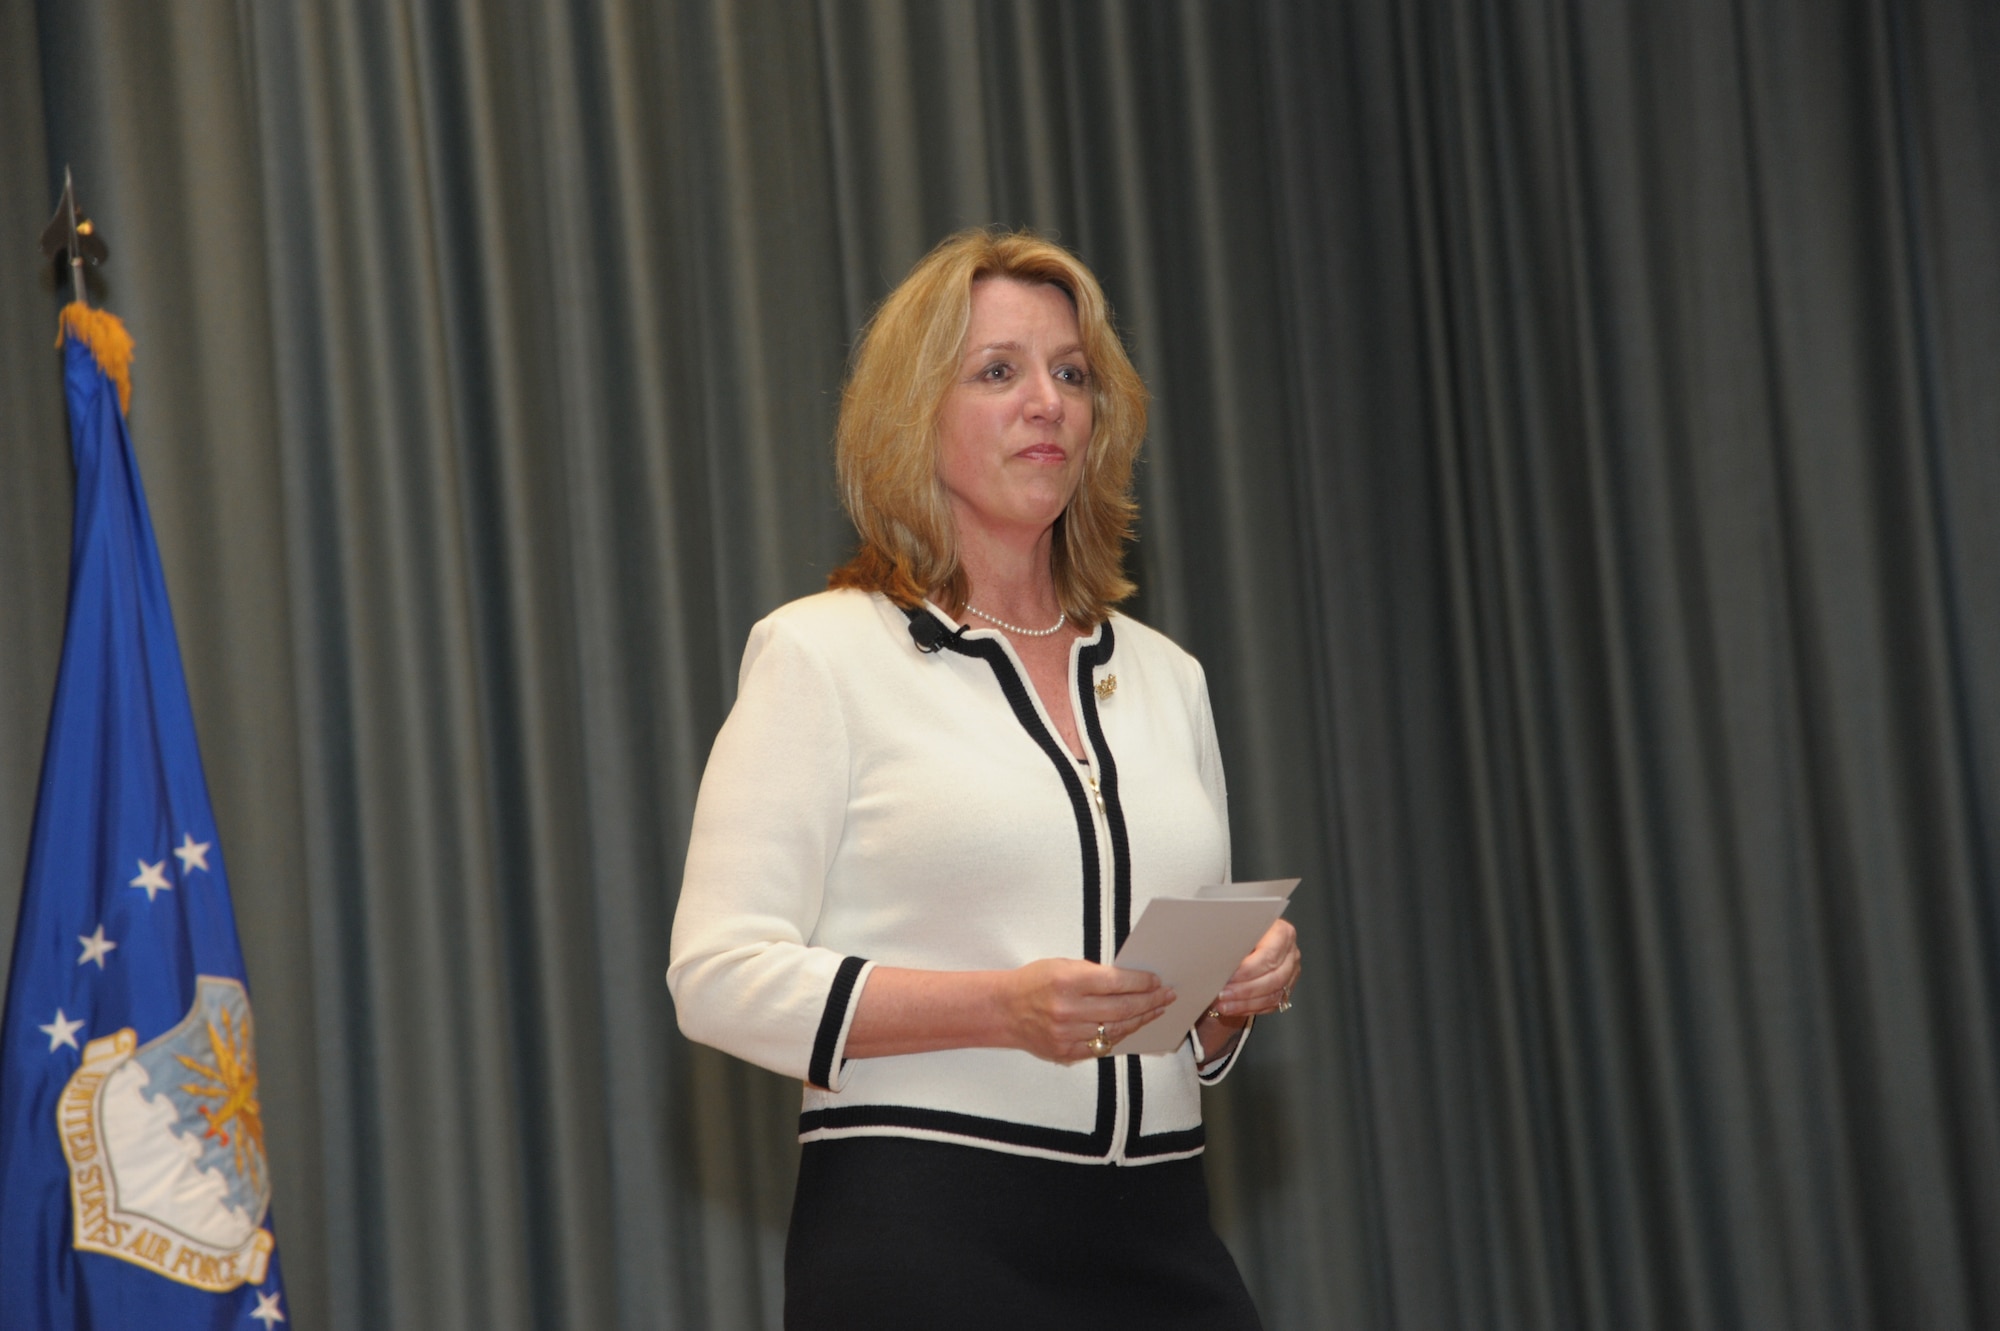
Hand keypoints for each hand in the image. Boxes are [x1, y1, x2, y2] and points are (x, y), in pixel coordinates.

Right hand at [1002, 959, 1175, 1062]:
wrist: (1004, 1010)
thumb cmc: (1034, 982)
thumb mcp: (1062, 966)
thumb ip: (1094, 975)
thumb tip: (1130, 982)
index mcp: (1068, 981)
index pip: (1117, 982)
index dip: (1141, 982)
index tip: (1156, 981)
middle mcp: (1069, 1009)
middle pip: (1122, 1008)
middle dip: (1150, 1001)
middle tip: (1166, 996)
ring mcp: (1068, 1034)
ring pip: (1116, 1029)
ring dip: (1140, 1019)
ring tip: (1155, 1010)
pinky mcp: (1066, 1052)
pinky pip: (1102, 1046)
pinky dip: (1120, 1036)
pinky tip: (1131, 1026)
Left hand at [1205, 918, 1300, 1020]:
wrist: (1248, 937)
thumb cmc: (1241, 931)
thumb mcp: (1238, 929)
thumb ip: (1234, 942)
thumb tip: (1217, 958)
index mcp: (1282, 933)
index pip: (1268, 956)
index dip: (1247, 970)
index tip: (1227, 977)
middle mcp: (1290, 953)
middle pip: (1273, 978)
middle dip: (1245, 990)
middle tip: (1222, 994)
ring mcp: (1291, 972)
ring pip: (1273, 994)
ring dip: (1245, 1002)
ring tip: (1223, 1004)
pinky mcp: (1286, 987)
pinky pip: (1271, 1004)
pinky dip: (1250, 1008)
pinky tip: (1233, 1007)